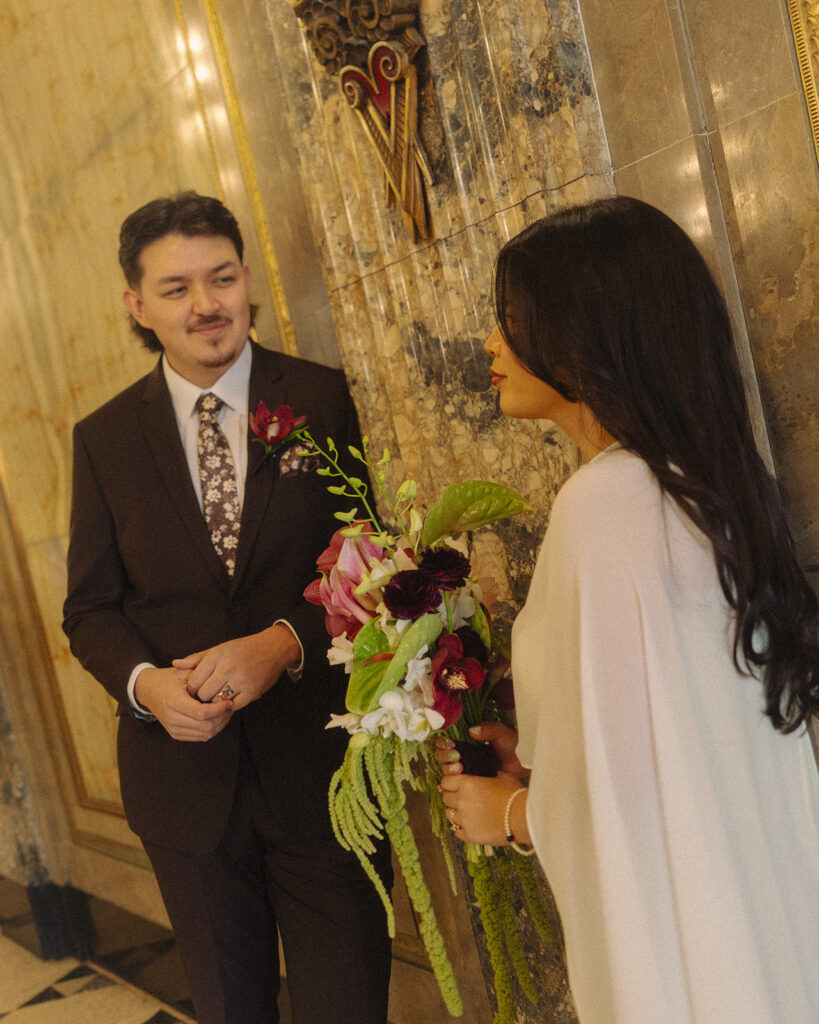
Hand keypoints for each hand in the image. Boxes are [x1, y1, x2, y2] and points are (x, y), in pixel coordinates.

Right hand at [134, 666, 232, 741]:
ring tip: (226, 712)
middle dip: (222, 718)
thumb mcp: (184, 672)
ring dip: (220, 725)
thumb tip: (223, 684)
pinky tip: (218, 718)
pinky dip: (212, 730)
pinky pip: (200, 737)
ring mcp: (173, 729)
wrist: (149, 691)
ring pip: (205, 734)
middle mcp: (172, 718)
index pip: (201, 713)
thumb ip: (202, 676)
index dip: (219, 709)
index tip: (229, 702)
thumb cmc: (169, 679)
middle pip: (206, 727)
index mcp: (174, 701)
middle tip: (231, 707)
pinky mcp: (176, 734)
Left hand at [173, 624, 300, 707]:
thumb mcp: (219, 649)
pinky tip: (229, 697)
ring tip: (217, 695)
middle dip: (202, 697)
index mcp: (218, 656)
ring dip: (215, 702)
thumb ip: (197, 658)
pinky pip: (232, 706)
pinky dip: (229, 704)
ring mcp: (241, 681)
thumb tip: (175, 664)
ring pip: (216, 702)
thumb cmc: (243, 649)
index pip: (194, 681)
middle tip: (206, 695)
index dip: (192, 689)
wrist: (273, 649)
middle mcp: (229, 668)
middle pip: (203, 694)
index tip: (195, 690)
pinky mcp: (252, 692)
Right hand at [435, 721, 525, 777]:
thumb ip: (489, 729)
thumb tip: (472, 731)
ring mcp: (467, 769)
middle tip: (457, 758)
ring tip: (460, 769)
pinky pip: (456, 784)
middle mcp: (463, 755)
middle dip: (445, 757)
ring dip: (448, 769)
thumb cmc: (513, 744)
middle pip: (442, 756)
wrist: (524, 763)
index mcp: (466, 741)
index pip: (446, 741)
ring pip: (447, 770)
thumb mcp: (501, 732)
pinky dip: (450, 784)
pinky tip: (451, 785)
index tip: (451, 744)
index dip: (443, 743)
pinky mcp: (471, 782)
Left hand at [438, 770, 528, 845]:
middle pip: (445, 798)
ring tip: (469, 814)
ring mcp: (464, 819)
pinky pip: (457, 832)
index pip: (446, 783)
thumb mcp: (502, 776)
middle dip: (453, 798)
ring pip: (450, 815)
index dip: (450, 784)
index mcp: (466, 784)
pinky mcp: (469, 835)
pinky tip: (473, 826)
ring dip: (457, 814)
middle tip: (464, 800)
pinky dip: (462, 829)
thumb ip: (488, 772)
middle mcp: (461, 800)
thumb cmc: (514, 795)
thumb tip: (485, 770)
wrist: (523, 818)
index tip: (455, 787)